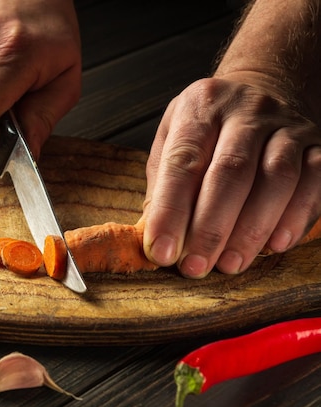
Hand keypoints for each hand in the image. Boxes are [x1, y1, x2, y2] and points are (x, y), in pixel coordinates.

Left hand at [142, 73, 320, 277]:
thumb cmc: (208, 125)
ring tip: (230, 264)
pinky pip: (315, 181)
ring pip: (276, 178)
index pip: (183, 162)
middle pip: (231, 172)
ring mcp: (287, 126)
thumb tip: (156, 238)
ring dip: (252, 229)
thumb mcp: (172, 138)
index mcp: (200, 108)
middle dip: (211, 228)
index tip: (161, 251)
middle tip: (195, 267)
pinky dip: (296, 217)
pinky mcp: (319, 144)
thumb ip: (163, 184)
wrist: (265, 85)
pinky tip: (275, 244)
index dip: (170, 211)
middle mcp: (246, 111)